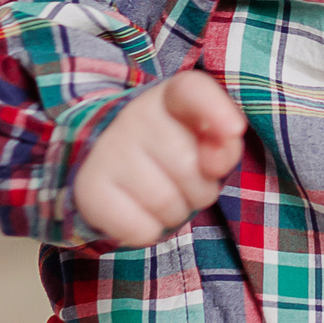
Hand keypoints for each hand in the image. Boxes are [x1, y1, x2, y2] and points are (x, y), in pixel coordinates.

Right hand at [73, 72, 247, 247]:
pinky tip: (140, 212)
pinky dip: (149, 231)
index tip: (234, 130)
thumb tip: (215, 162)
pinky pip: (141, 230)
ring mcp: (107, 150)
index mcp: (170, 95)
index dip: (217, 111)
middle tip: (185, 181)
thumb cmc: (172, 148)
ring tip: (164, 195)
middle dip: (200, 188)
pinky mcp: (89, 189)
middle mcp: (134, 115)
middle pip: (190, 166)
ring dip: (177, 212)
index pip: (192, 90)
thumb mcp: (204, 139)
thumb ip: (224, 144)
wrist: (109, 162)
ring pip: (167, 204)